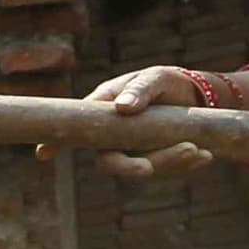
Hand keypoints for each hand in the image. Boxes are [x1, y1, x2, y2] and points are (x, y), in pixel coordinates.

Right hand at [57, 65, 214, 178]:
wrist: (196, 97)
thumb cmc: (167, 82)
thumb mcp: (156, 78)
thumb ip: (139, 90)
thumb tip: (122, 107)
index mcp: (104, 110)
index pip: (75, 128)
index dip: (57, 141)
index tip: (42, 152)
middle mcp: (113, 134)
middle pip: (110, 160)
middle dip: (133, 166)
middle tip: (155, 165)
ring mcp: (132, 149)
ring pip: (143, 167)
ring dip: (171, 162)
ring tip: (198, 150)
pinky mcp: (153, 159)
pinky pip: (164, 169)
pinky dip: (185, 164)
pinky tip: (205, 156)